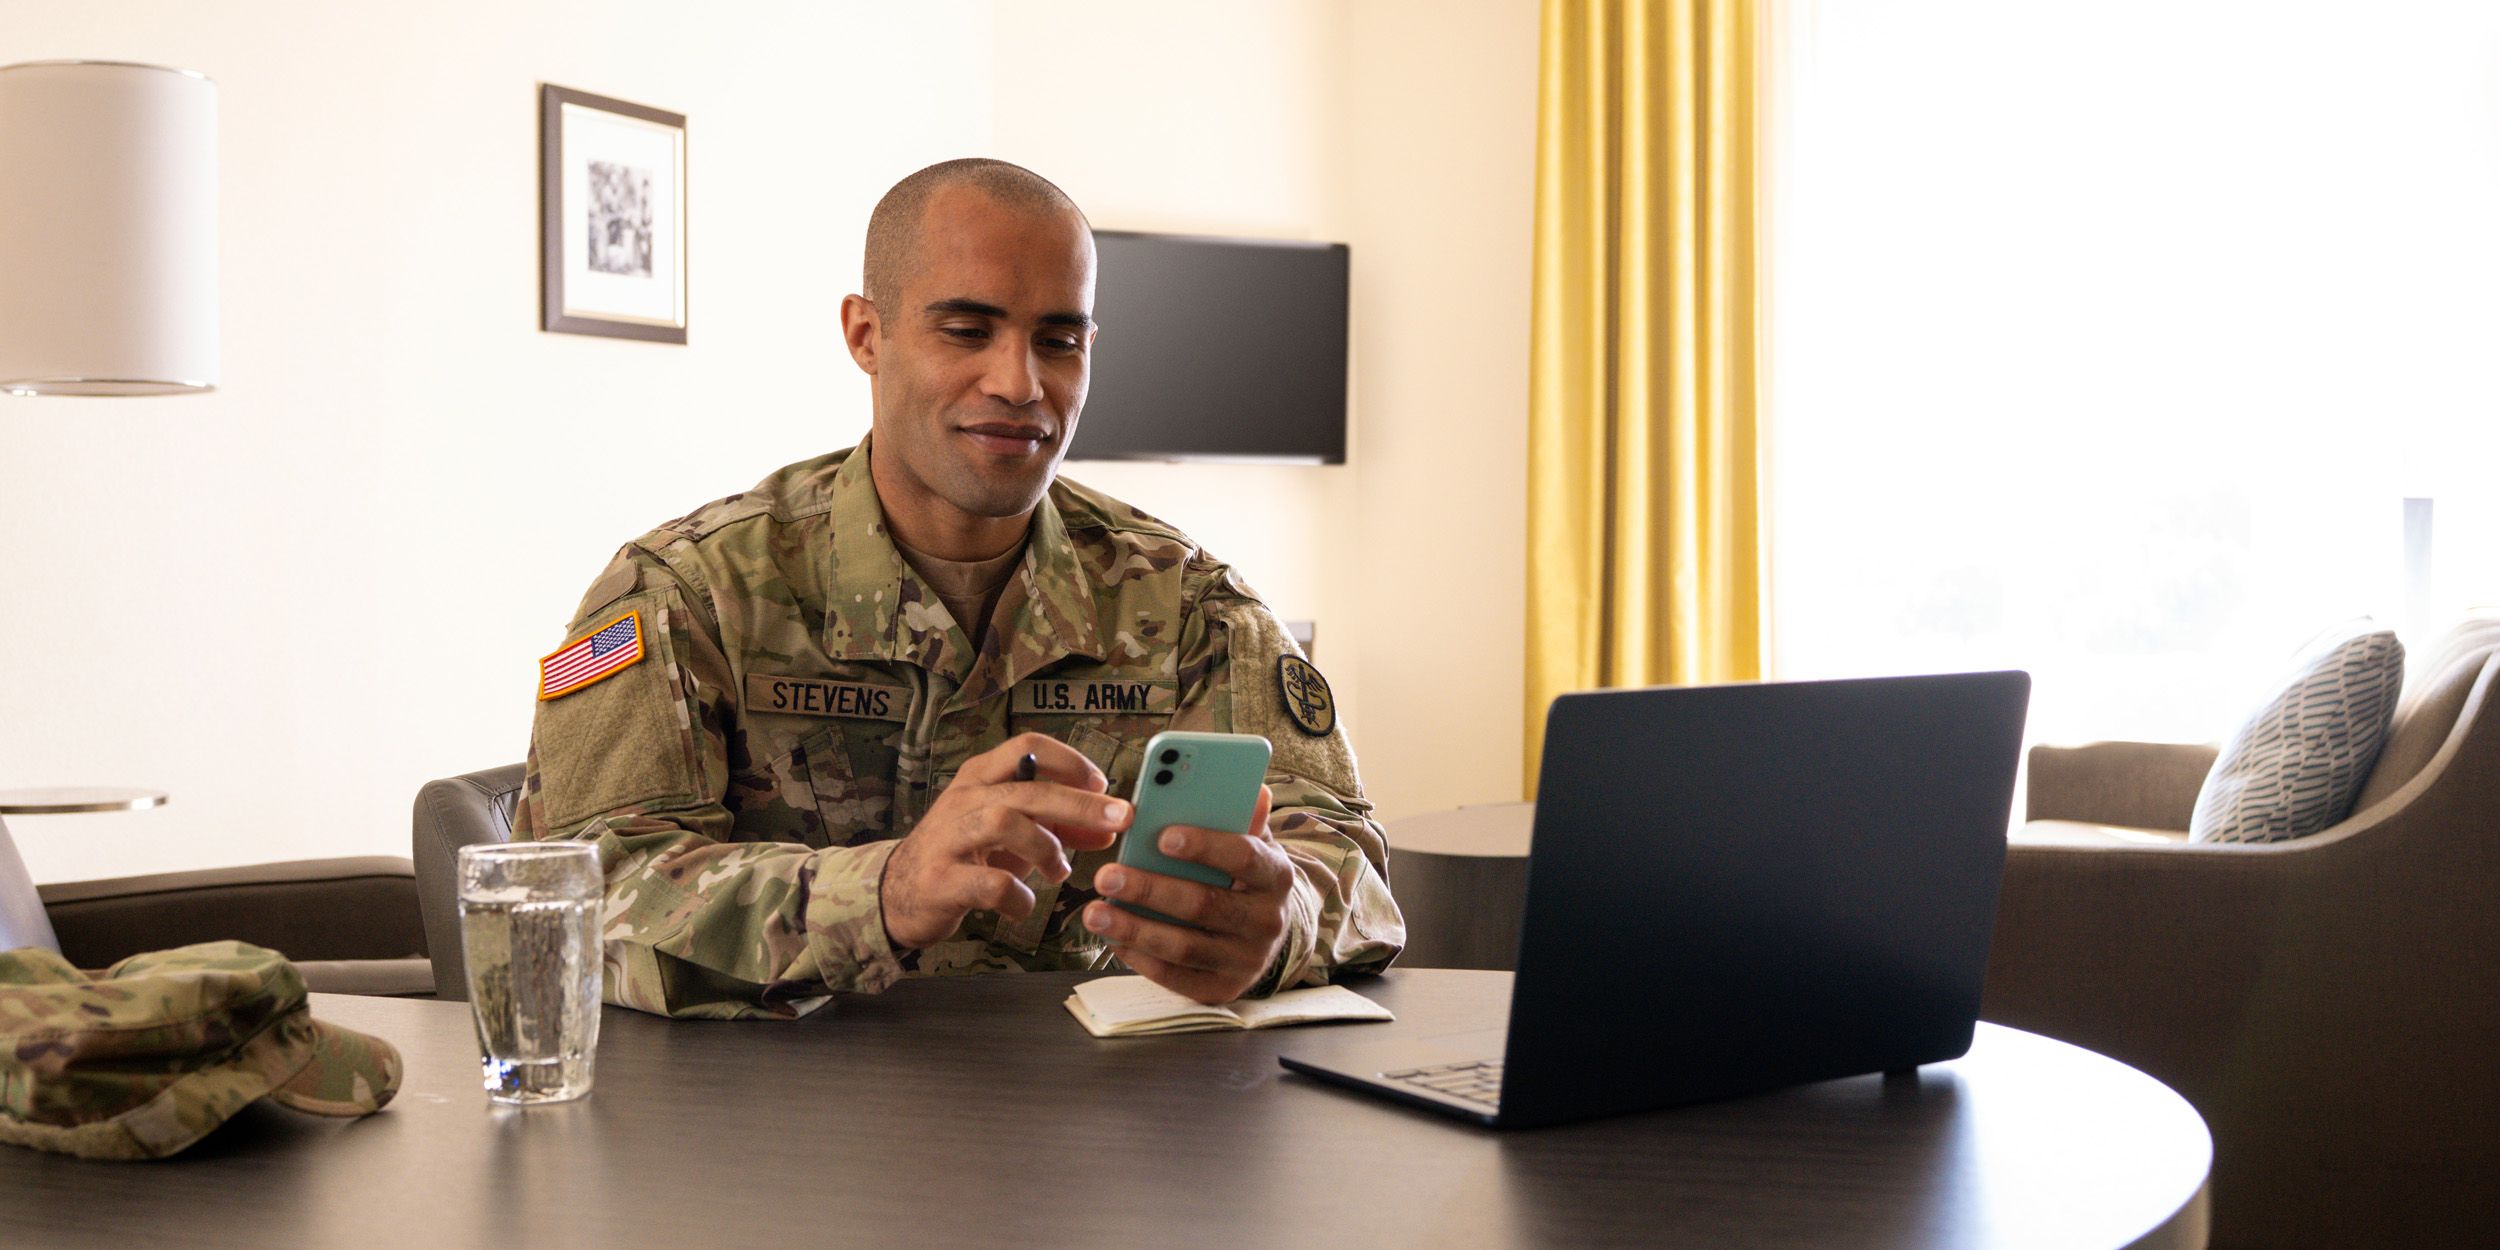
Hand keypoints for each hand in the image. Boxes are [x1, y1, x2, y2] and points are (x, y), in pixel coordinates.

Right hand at [880, 734, 1132, 949]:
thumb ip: (1058, 827)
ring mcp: (948, 838)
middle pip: (1028, 788)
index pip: (1027, 746)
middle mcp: (963, 799)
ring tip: (1059, 871)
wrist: (898, 894)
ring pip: (1005, 822)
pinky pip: (990, 883)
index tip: (1102, 784)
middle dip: (1080, 804)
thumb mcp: (1012, 835)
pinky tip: (1023, 905)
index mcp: (980, 777)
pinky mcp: (940, 880)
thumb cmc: (965, 855)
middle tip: (1120, 819)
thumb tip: (1109, 829)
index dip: (1070, 761)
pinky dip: (1018, 897)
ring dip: (1046, 848)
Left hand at [1082, 785, 1288, 1003]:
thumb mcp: (1253, 844)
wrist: (1266, 933)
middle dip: (1150, 890)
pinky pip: (1176, 977)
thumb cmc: (1246, 877)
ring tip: (1094, 912)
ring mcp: (1247, 960)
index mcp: (1276, 876)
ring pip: (1184, 946)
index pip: (1244, 857)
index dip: (1204, 846)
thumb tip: (1255, 790)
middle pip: (1204, 905)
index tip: (1161, 836)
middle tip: (1106, 876)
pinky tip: (1113, 939)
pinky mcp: (1224, 989)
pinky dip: (1141, 959)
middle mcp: (1267, 921)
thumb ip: (1244, 819)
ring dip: (1135, 929)